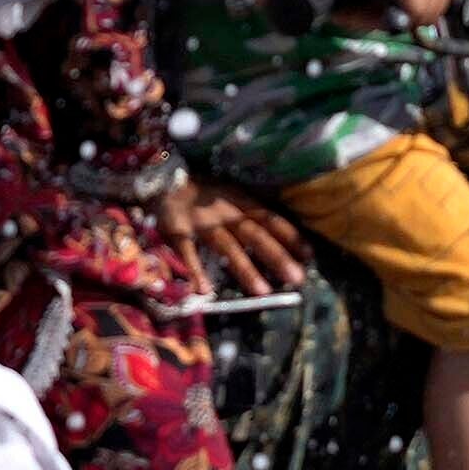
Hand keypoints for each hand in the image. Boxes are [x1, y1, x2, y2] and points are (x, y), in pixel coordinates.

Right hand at [175, 187, 318, 294]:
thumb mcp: (229, 196)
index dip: (290, 236)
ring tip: (263, 292)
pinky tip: (205, 289)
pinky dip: (195, 270)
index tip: (310, 256)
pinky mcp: (177, 230)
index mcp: (239, 200)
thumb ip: (249, 216)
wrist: (158, 177)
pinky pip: (187, 252)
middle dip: (276, 256)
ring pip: (226, 246)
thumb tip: (281, 242)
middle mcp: (224, 210)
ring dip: (245, 268)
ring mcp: (201, 221)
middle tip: (296, 279)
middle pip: (254, 233)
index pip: (270, 218)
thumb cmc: (202, 193)